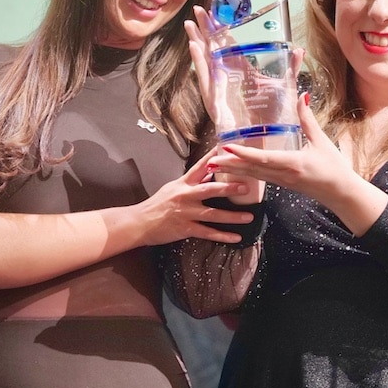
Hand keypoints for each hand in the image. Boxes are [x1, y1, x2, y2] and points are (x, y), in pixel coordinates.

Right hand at [137, 143, 259, 244]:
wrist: (139, 223)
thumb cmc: (157, 205)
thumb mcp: (173, 188)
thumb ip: (192, 182)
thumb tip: (211, 173)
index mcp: (183, 184)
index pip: (200, 167)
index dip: (213, 158)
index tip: (227, 150)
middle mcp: (185, 196)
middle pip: (209, 189)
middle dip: (228, 188)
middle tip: (245, 187)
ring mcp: (186, 212)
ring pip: (213, 214)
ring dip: (232, 216)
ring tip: (249, 217)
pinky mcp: (185, 228)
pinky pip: (208, 232)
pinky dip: (222, 236)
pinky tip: (236, 237)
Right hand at [186, 5, 305, 133]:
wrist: (262, 138)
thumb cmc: (272, 115)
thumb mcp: (284, 87)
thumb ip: (290, 67)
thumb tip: (298, 49)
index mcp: (241, 70)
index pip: (229, 44)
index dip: (222, 28)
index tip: (215, 11)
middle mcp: (227, 76)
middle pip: (213, 47)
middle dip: (205, 29)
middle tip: (198, 9)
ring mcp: (218, 86)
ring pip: (205, 59)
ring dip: (197, 41)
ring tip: (190, 24)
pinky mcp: (214, 98)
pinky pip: (204, 78)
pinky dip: (199, 63)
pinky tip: (194, 47)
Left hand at [203, 93, 347, 198]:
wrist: (340, 194)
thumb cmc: (334, 168)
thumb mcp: (321, 142)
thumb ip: (308, 119)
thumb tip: (302, 95)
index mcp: (292, 163)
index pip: (263, 158)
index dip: (243, 154)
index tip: (226, 148)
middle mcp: (282, 174)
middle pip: (251, 169)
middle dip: (229, 165)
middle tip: (208, 161)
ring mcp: (281, 181)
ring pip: (252, 175)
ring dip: (232, 170)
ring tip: (213, 166)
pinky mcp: (282, 184)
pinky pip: (259, 178)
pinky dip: (244, 173)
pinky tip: (234, 170)